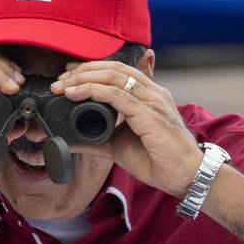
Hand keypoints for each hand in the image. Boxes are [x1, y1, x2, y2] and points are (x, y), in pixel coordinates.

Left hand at [50, 61, 201, 197]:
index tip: (68, 75)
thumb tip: (69, 141)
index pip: (118, 71)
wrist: (184, 176)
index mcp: (148, 95)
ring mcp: (152, 100)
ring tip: (63, 86)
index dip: (91, 69)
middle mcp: (152, 92)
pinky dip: (92, 91)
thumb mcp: (118, 146)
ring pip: (113, 76)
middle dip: (82, 70)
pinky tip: (75, 94)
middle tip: (59, 80)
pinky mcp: (149, 113)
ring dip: (83, 78)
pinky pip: (117, 94)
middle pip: (113, 68)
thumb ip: (95, 140)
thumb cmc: (158, 160)